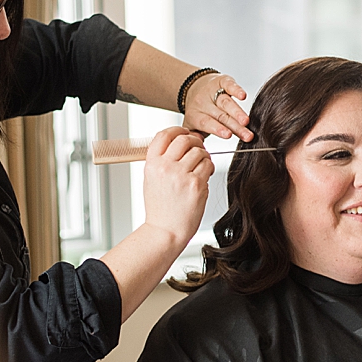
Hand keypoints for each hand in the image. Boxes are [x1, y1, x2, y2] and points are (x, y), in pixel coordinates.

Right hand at [141, 127, 213, 247]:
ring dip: (204, 156)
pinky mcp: (196, 184)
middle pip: (185, 139)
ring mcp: (181, 175)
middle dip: (195, 141)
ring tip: (201, 167)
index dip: (178, 130)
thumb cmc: (161, 208)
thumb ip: (162, 160)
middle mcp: (165, 167)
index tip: (185, 132)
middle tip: (199, 148)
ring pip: (199, 151)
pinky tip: (205, 176)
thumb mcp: (152, 180)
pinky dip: (209, 168)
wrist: (165, 231)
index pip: (164, 135)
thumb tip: (179, 143)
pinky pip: (208, 165)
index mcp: (152, 164)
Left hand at [184, 71, 252, 141]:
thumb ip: (194, 136)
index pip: (207, 123)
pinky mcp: (222, 81)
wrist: (193, 87)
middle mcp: (204, 104)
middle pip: (221, 116)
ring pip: (226, 103)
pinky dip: (236, 90)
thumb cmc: (198, 112)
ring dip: (237, 112)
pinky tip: (243, 96)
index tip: (228, 135)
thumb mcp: (191, 126)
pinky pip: (229, 85)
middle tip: (247, 135)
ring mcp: (213, 92)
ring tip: (247, 121)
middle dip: (235, 126)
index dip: (218, 129)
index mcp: (195, 115)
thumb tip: (198, 144)